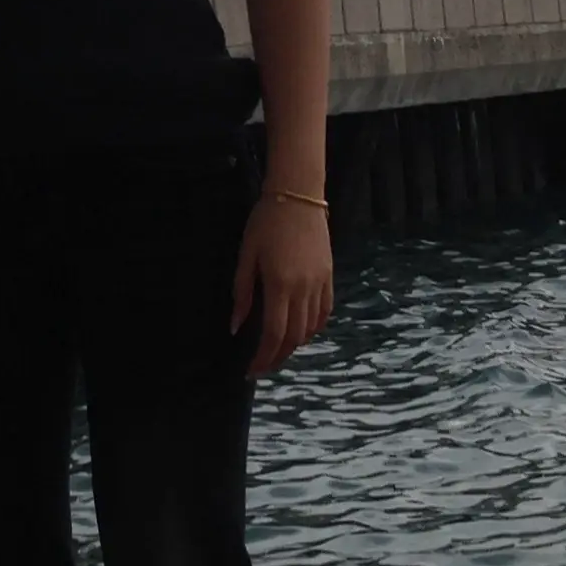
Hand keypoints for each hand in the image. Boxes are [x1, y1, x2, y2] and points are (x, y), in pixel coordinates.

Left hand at [231, 195, 332, 375]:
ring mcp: (320, 284)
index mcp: (280, 285)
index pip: (273, 334)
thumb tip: (236, 327)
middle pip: (293, 337)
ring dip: (294, 345)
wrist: (298, 195)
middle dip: (277, 357)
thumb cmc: (265, 222)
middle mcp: (303, 289)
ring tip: (277, 350)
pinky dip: (313, 328)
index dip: (263, 357)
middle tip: (261, 366)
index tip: (251, 370)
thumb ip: (242, 293)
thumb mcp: (246, 256)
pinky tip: (301, 332)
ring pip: (310, 328)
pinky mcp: (329, 276)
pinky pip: (324, 312)